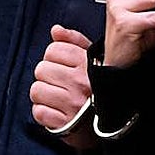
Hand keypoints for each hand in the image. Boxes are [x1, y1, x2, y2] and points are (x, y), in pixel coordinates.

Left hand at [31, 25, 94, 149]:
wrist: (118, 123)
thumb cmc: (103, 87)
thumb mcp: (96, 59)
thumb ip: (75, 41)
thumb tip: (56, 30)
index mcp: (87, 64)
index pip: (53, 50)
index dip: (55, 56)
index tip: (64, 65)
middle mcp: (80, 82)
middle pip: (41, 69)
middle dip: (48, 75)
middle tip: (60, 82)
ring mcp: (72, 103)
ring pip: (36, 90)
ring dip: (44, 94)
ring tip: (57, 96)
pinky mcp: (64, 123)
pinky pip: (38, 112)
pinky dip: (44, 112)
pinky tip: (55, 110)